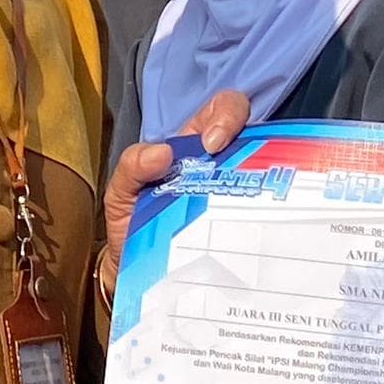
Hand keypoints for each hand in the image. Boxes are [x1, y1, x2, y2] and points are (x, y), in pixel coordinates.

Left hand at [100, 88, 249, 276]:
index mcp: (189, 149)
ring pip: (261, 169)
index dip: (225, 113)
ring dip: (257, 170)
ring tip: (235, 193)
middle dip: (239, 127)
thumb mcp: (121, 192)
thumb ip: (131, 166)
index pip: (218, 110)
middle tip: (220, 155)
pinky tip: (248, 223)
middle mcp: (217, 167)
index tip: (212, 142)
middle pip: (249, 129)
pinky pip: (261, 213)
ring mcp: (232, 196)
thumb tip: (162, 152)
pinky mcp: (240, 227)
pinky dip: (262, 213)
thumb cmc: (131, 226)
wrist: (134, 272)